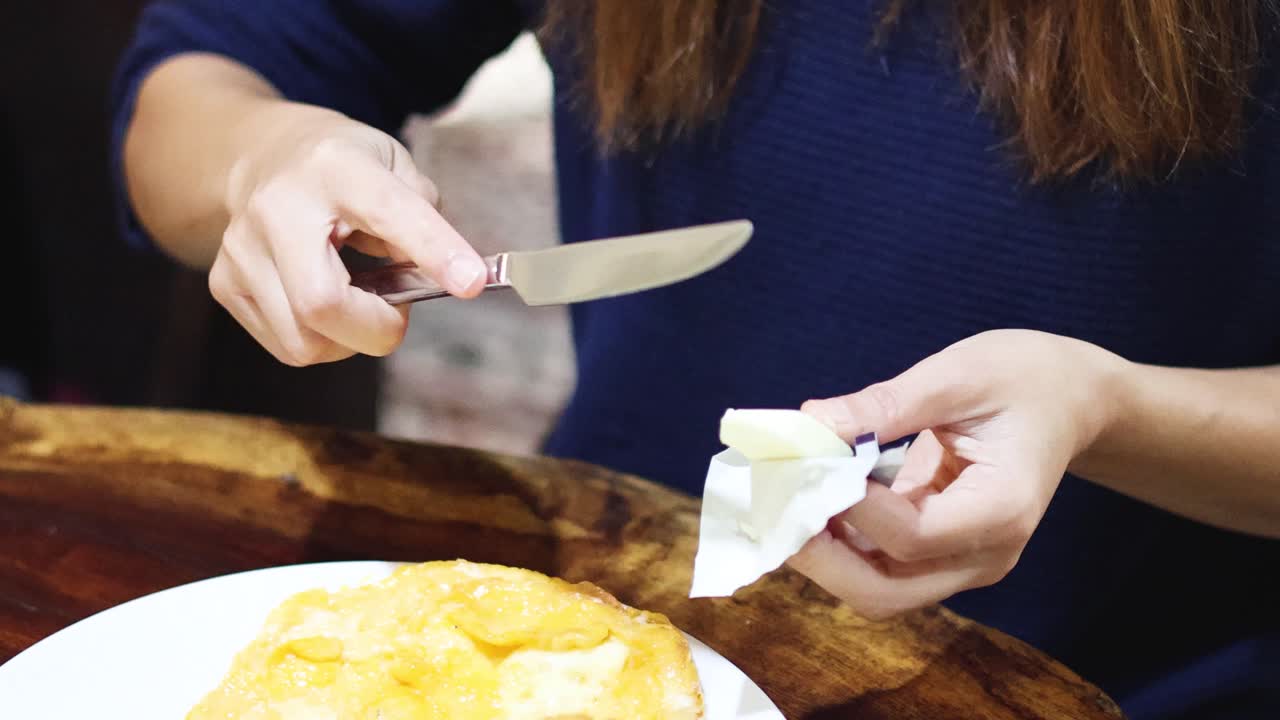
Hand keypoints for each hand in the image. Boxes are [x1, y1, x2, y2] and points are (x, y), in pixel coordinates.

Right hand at [208, 105, 485, 365]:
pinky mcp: (226, 286)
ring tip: (358, 297)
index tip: (473, 283)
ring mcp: (242, 250)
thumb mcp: (393, 167)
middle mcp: (278, 207)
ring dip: (350, 338)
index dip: (436, 252)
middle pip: (322, 303)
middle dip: (377, 328)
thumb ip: (426, 219)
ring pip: (305, 342)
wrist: (259, 154)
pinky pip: (289, 347)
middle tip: (396, 308)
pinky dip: (323, 339)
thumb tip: (451, 277)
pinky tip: (328, 300)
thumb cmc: (342, 169)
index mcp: (336, 167)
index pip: (391, 213)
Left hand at [787, 329, 1126, 619]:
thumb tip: (810, 423)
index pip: (911, 536)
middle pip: (886, 592)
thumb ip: (883, 405)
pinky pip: (882, 567)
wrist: (1072, 400)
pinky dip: (840, 544)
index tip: (809, 462)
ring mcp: (965, 563)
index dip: (851, 508)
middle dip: (822, 556)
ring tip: (786, 501)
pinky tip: (813, 502)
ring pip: (878, 591)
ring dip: (824, 555)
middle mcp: (986, 554)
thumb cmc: (1025, 378)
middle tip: (776, 502)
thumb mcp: (956, 375)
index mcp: (1002, 509)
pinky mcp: (944, 556)